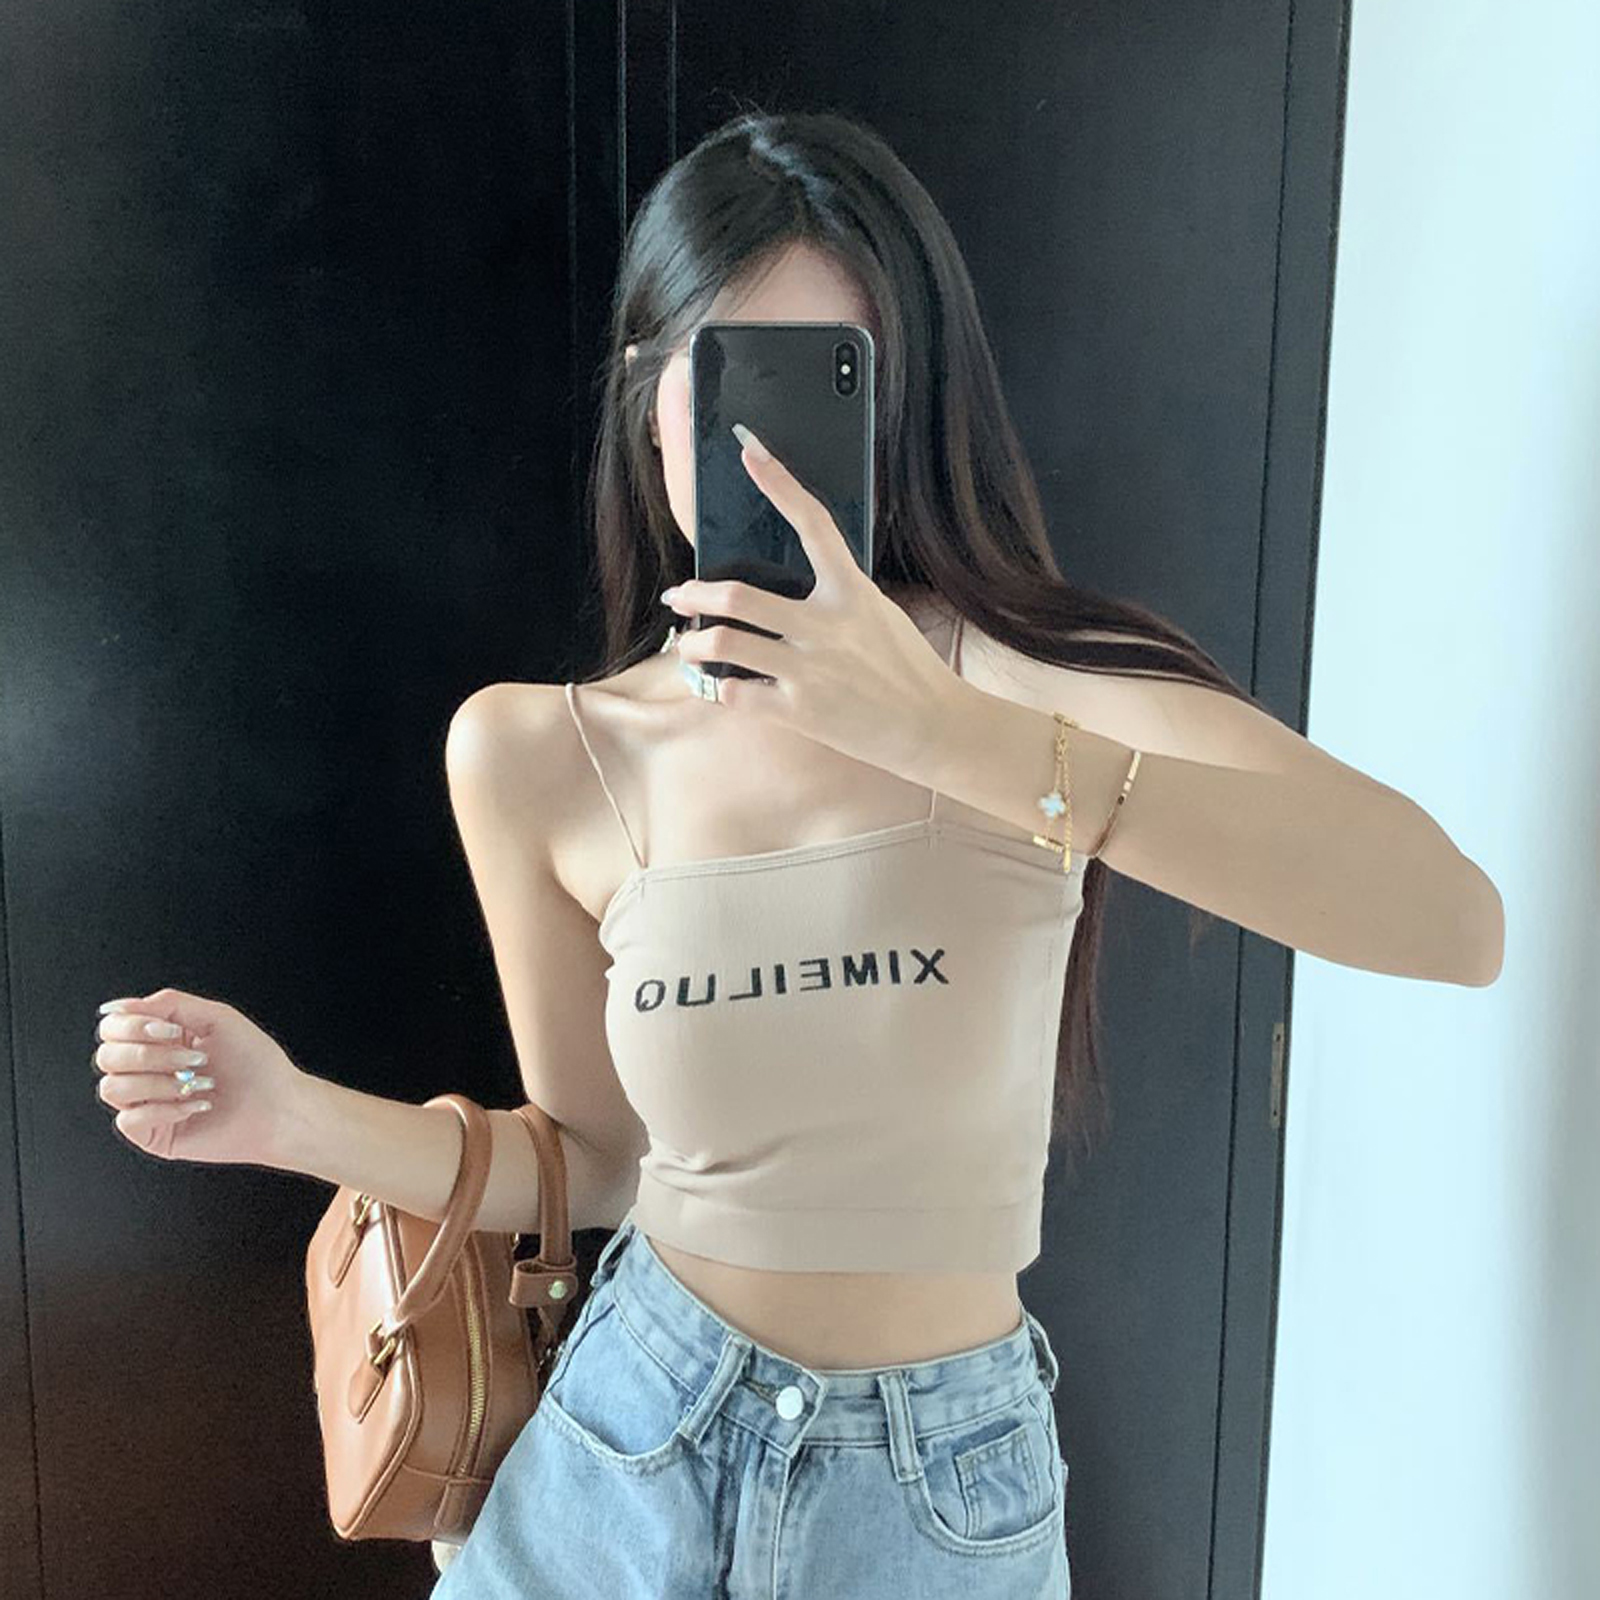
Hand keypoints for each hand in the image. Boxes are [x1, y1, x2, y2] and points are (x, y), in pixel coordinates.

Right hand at [92, 987, 309, 1166]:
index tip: (172, 1030)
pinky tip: (195, 1105)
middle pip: (106, 1056)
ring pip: (112, 1088)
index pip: (112, 1027)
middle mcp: (148, 1070)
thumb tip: (118, 1007)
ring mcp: (147, 1103)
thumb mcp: (215, 1018)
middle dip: (150, 1055)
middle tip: (194, 1059)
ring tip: (197, 1083)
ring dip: (159, 1083)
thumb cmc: (256, 1063)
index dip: (132, 1026)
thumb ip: (168, 1004)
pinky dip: (164, 1109)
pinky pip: (129, 1120)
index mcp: (159, 1040)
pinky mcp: (153, 1134)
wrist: (279, 1105)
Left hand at [663, 423, 969, 774]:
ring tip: (689, 646)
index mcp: (852, 593)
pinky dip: (721, 690)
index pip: (814, 524)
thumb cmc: (906, 670)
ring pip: (726, 644)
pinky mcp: (801, 712)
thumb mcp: (879, 615)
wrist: (932, 726)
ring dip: (694, 644)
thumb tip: (790, 586)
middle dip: (695, 593)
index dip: (780, 483)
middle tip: (679, 595)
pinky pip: (738, 694)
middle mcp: (827, 626)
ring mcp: (811, 669)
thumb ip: (837, 597)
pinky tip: (722, 687)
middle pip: (740, 596)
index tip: (751, 452)